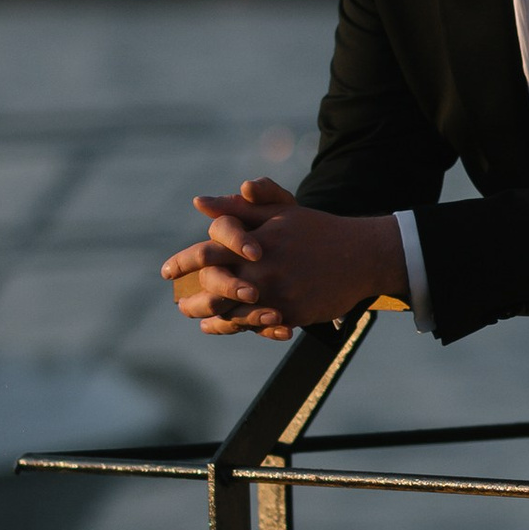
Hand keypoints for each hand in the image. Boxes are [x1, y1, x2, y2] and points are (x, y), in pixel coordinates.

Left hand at [160, 178, 402, 335]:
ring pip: (231, 312)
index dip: (182, 263)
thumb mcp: (280, 212)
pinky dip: (237, 327)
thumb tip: (200, 203)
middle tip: (180, 304)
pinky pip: (256, 325)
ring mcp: (276, 295)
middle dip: (191, 299)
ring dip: (210, 317)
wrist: (362, 255)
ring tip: (199, 319)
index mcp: (255, 242)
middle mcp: (262, 270)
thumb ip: (238, 209)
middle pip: (212, 289)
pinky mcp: (291, 314)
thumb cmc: (317, 230)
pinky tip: (225, 326)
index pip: (206, 253)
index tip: (166, 272)